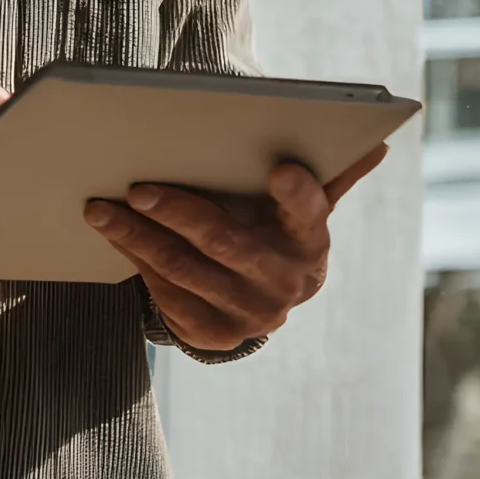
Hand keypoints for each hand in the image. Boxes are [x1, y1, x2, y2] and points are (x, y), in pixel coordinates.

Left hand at [84, 145, 388, 351]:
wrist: (262, 301)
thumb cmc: (274, 230)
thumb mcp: (300, 208)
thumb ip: (328, 174)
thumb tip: (380, 142)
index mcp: (311, 238)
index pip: (310, 210)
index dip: (297, 192)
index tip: (280, 169)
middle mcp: (287, 281)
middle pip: (224, 240)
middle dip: (176, 210)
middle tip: (135, 186)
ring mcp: (253, 314)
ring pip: (184, 269)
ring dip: (136, 237)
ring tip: (99, 208)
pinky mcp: (218, 335)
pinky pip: (168, 296)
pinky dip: (137, 263)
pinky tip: (113, 238)